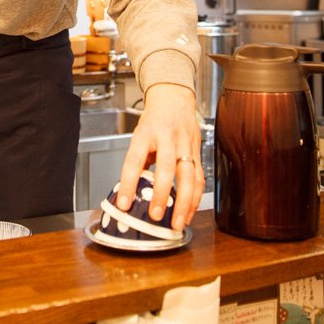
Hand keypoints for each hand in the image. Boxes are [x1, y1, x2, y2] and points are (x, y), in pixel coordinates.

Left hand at [115, 83, 202, 231]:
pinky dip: (195, 198)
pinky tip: (189, 212)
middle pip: (166, 168)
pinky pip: (199, 178)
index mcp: (146, 133)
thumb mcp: (139, 135)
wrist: (174, 100)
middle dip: (161, 194)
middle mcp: (167, 138)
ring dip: (184, 203)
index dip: (128, 183)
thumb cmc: (154, 121)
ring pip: (188, 176)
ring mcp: (185, 145)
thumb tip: (130, 192)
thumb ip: (138, 162)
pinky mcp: (198, 153)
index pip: (134, 160)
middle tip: (155, 215)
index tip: (124, 204)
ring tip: (176, 223)